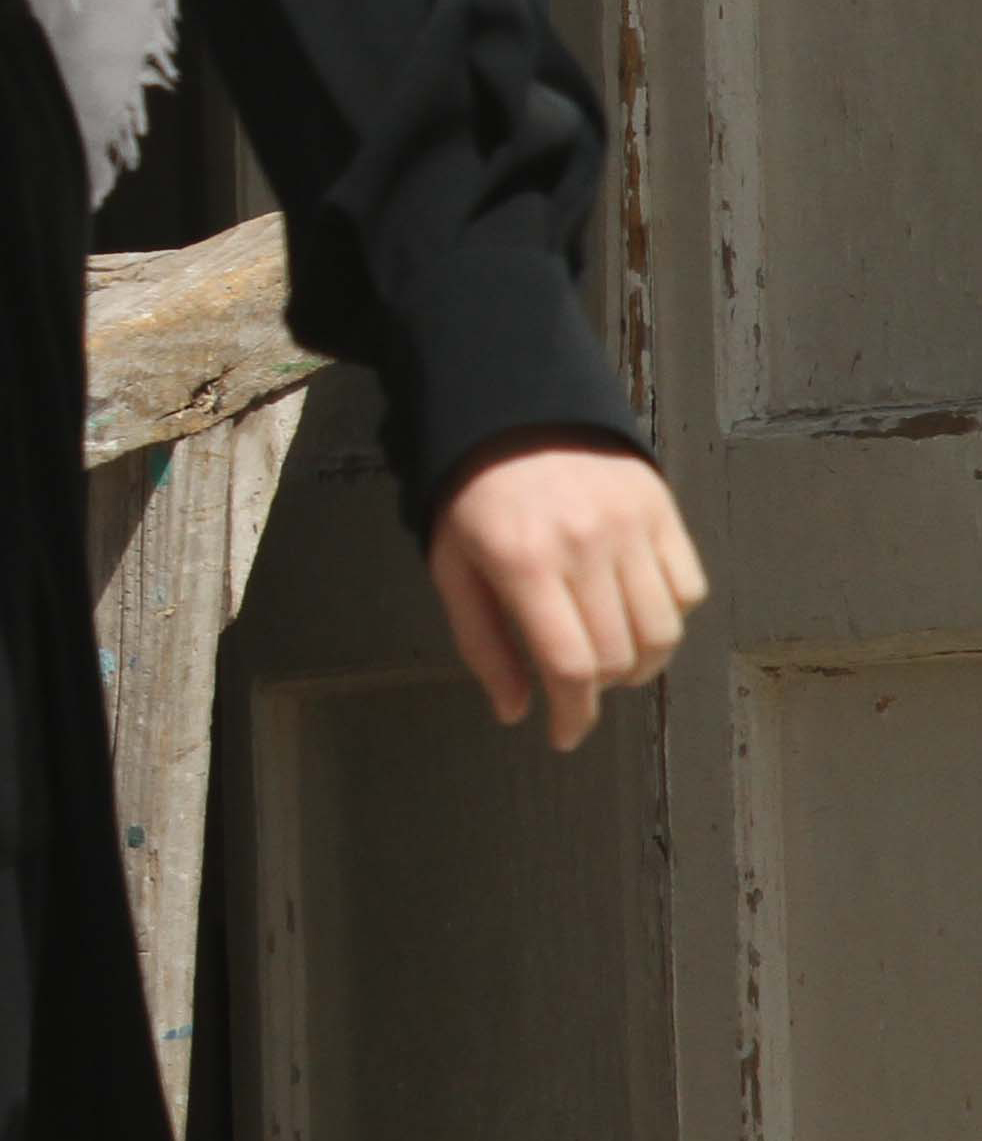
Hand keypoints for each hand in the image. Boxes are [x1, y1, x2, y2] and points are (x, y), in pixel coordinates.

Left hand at [429, 435, 708, 751]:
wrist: (508, 405)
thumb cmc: (471, 494)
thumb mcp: (452, 566)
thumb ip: (484, 642)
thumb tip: (516, 710)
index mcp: (523, 562)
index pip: (569, 665)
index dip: (572, 715)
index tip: (564, 735)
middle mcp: (585, 546)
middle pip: (618, 656)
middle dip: (598, 689)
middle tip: (576, 686)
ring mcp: (631, 525)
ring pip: (663, 631)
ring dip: (641, 662)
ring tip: (610, 657)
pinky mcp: (662, 508)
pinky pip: (688, 588)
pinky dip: (670, 616)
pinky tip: (636, 611)